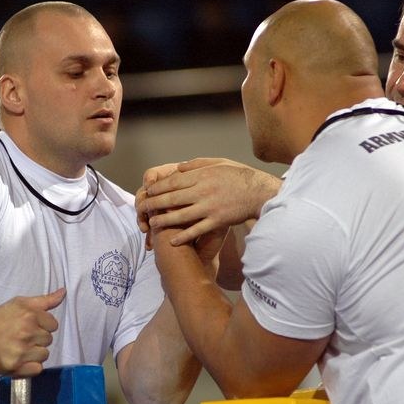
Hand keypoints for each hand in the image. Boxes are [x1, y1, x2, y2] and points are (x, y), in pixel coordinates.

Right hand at [0, 289, 64, 376]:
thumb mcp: (20, 303)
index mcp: (31, 315)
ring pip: (44, 355)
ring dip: (35, 353)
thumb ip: (45, 300)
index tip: (29, 326)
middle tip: (21, 337)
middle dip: (38, 339)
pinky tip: (20, 360)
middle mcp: (29, 332)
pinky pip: (37, 369)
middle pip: (48, 340)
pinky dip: (30, 367)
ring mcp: (23, 351)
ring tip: (19, 348)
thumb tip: (63, 292)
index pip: (53, 325)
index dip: (42, 326)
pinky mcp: (17, 367)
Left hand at [139, 158, 280, 245]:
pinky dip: (183, 236)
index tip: (148, 191)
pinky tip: (172, 240)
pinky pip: (197, 230)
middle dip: (154, 204)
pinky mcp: (218, 221)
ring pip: (180, 216)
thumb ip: (197, 164)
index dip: (158, 187)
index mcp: (202, 176)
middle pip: (172, 199)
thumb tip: (178, 168)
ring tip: (152, 224)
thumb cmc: (240, 176)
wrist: (260, 192)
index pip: (173, 182)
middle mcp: (203, 191)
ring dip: (164, 221)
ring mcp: (210, 207)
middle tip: (142, 208)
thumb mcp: (219, 162)